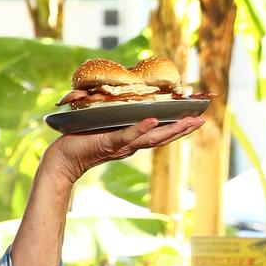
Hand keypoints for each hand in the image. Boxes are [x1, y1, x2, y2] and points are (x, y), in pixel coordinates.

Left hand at [45, 116, 203, 183]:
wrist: (62, 159)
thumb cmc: (81, 141)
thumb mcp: (103, 128)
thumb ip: (115, 122)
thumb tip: (126, 106)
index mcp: (131, 140)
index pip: (159, 133)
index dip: (178, 126)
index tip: (197, 116)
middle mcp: (130, 145)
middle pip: (162, 137)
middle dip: (183, 129)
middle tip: (202, 119)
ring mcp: (120, 146)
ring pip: (150, 138)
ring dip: (170, 129)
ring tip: (188, 121)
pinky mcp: (107, 143)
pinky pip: (125, 137)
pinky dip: (139, 130)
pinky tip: (152, 121)